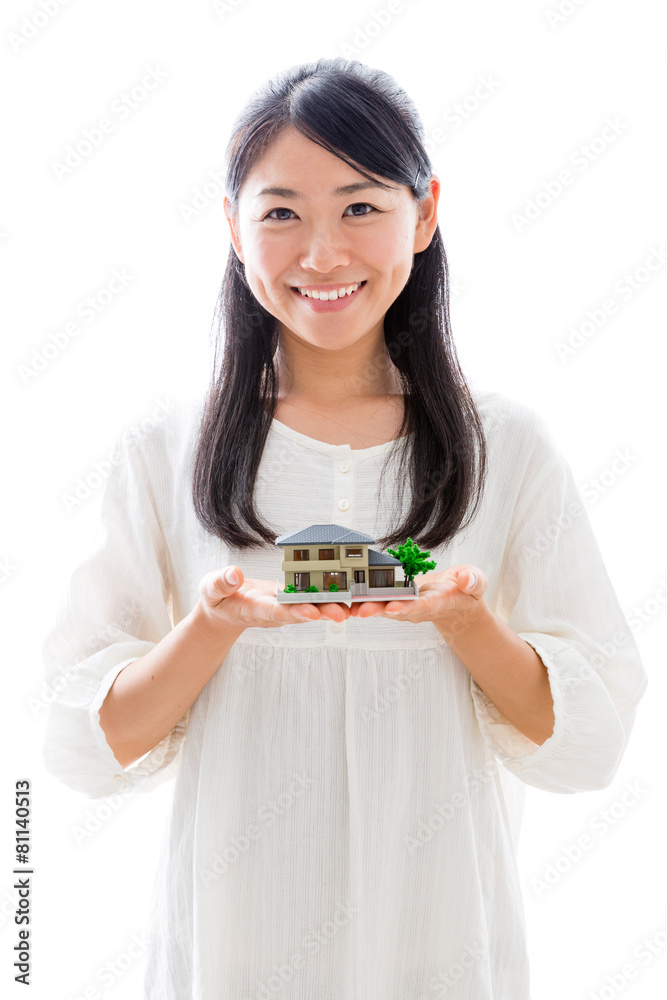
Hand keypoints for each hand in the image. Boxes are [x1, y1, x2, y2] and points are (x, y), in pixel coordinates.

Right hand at [197, 566, 350, 630]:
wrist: (225, 612)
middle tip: (344, 613)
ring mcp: (286, 608)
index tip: (312, 612)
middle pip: (302, 613)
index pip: (276, 611)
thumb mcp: (209, 590)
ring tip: (357, 606)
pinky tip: (351, 594)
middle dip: (323, 612)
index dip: (295, 612)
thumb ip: (219, 583)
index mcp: (255, 609)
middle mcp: (276, 612)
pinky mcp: (292, 602)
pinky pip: (313, 600)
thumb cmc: (216, 600)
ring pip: (312, 608)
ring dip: (333, 607)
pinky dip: (331, 598)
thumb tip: (233, 574)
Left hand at [348, 565, 487, 637]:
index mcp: (436, 604)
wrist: (456, 600)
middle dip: (377, 610)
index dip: (407, 607)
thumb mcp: (477, 582)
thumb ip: (473, 581)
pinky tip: (343, 599)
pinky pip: (377, 601)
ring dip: (363, 607)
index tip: (393, 607)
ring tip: (344, 607)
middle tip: (359, 611)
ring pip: (381, 607)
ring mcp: (404, 607)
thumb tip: (466, 579)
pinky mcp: (395, 601)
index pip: (421, 606)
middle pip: (395, 611)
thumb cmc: (466, 590)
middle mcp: (416, 609)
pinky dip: (360, 601)